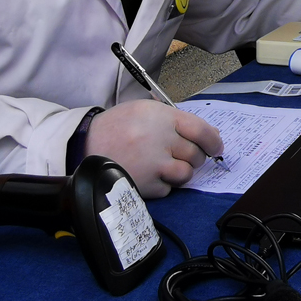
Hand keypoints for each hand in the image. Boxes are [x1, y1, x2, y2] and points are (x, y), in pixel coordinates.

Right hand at [84, 100, 223, 198]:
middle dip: (194, 157)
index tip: (216, 147)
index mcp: (161, 117)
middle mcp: (159, 139)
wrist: (84, 144)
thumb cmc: (118, 127)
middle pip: (195, 154)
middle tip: (181, 155)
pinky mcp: (143, 184)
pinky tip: (148, 174)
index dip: (214, 141)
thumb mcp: (146, 111)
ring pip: (186, 174)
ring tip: (166, 166)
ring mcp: (151, 163)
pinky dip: (162, 184)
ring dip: (181, 172)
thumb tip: (211, 134)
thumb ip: (178, 120)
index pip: (201, 130)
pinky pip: (167, 189)